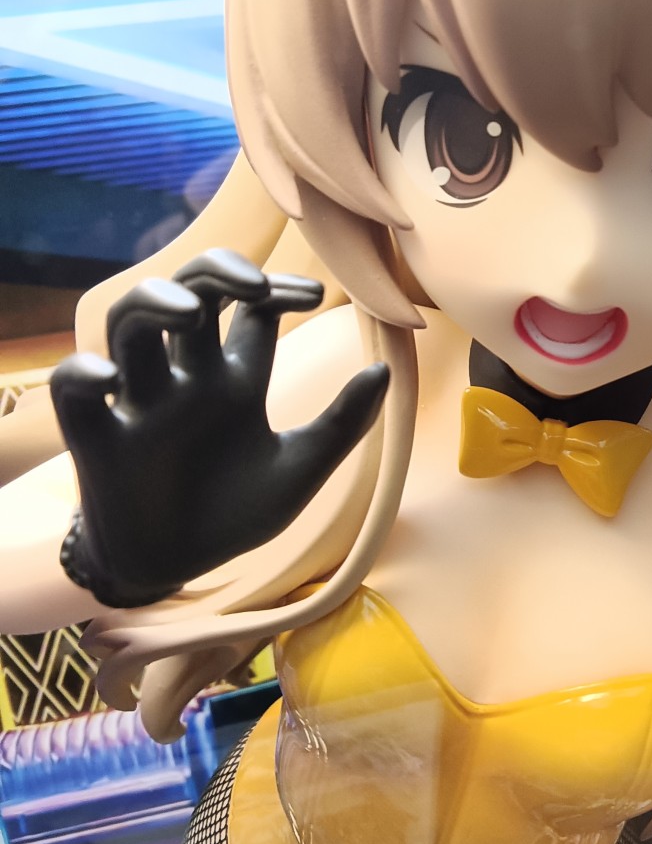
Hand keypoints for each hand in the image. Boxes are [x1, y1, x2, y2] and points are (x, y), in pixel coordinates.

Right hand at [51, 250, 387, 606]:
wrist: (178, 571)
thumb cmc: (236, 514)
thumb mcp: (298, 472)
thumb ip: (342, 424)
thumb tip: (385, 368)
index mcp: (235, 380)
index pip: (251, 309)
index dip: (277, 289)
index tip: (314, 296)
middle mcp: (186, 377)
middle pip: (190, 293)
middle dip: (217, 272)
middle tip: (256, 284)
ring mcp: (140, 400)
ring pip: (129, 321)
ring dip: (154, 302)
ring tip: (191, 311)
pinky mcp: (95, 434)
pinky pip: (73, 387)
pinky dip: (82, 372)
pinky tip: (108, 377)